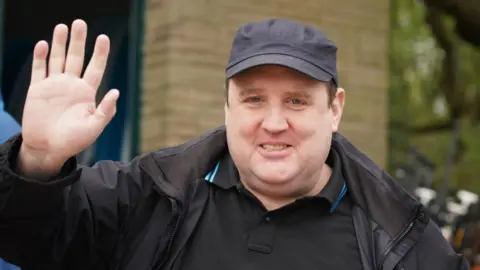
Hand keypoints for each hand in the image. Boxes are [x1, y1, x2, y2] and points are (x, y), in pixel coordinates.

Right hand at [19, 19, 118, 174]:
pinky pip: (39, 70)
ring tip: (63, 26)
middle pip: (76, 58)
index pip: (95, 68)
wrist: (49, 149)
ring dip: (59, 43)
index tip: (103, 37)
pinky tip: (44, 44)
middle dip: (78, 41)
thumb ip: (105, 111)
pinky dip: (41, 57)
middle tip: (80, 23)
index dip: (99, 53)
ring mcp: (54, 86)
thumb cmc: (74, 141)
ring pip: (57, 59)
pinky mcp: (37, 90)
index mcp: (86, 93)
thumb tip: (116, 92)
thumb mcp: (94, 127)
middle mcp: (71, 86)